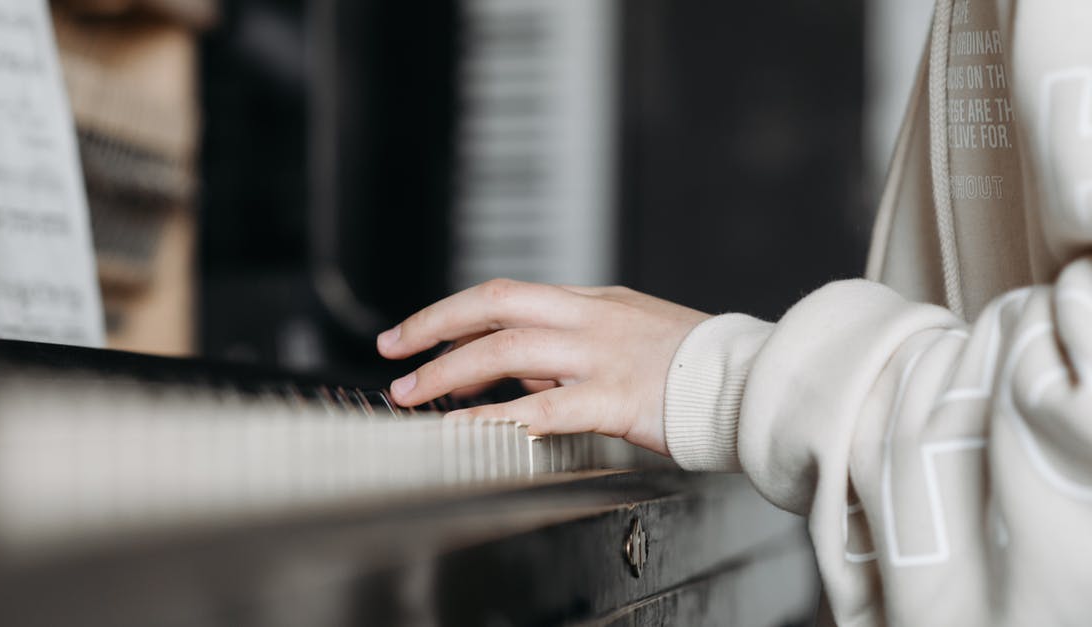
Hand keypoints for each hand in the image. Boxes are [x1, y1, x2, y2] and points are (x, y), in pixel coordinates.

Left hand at [376, 279, 710, 455]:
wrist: (754, 381)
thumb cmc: (697, 368)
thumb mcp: (632, 336)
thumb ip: (579, 345)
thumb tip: (525, 368)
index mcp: (594, 301)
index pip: (507, 294)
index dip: (454, 311)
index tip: (418, 331)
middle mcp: (591, 317)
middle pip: (494, 305)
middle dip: (433, 326)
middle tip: (393, 351)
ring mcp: (602, 354)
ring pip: (507, 349)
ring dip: (450, 371)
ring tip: (413, 394)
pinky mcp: (616, 396)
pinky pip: (543, 405)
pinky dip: (495, 416)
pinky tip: (464, 428)